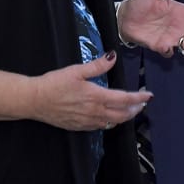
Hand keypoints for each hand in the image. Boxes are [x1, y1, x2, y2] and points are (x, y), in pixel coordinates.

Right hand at [30, 52, 151, 130]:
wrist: (35, 101)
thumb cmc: (55, 83)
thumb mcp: (76, 70)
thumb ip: (97, 66)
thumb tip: (113, 57)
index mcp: (96, 96)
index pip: (124, 99)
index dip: (138, 98)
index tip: (148, 96)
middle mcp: (94, 112)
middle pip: (122, 115)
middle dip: (134, 109)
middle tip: (142, 103)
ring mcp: (87, 122)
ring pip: (112, 122)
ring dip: (124, 117)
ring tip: (130, 110)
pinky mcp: (79, 127)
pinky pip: (100, 126)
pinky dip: (110, 122)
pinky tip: (110, 118)